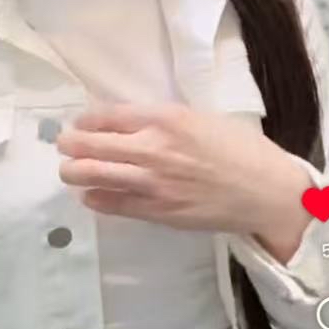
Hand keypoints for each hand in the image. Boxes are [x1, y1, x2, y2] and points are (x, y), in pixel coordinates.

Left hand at [57, 104, 310, 261]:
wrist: (265, 191)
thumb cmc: (241, 148)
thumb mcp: (202, 119)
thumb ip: (165, 121)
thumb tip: (131, 124)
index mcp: (167, 118)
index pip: (109, 116)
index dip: (87, 120)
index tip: (79, 123)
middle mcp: (153, 148)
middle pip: (92, 146)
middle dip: (71, 145)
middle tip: (64, 145)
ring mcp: (152, 183)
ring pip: (95, 176)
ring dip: (75, 172)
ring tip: (69, 170)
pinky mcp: (157, 212)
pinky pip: (114, 205)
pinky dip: (96, 199)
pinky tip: (90, 196)